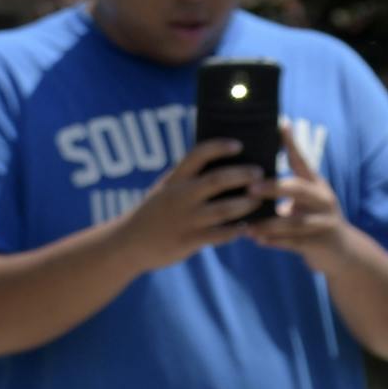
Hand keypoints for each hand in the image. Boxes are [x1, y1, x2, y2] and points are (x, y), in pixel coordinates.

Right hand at [115, 138, 265, 272]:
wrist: (127, 243)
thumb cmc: (154, 213)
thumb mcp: (165, 189)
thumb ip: (187, 178)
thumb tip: (220, 163)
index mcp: (174, 180)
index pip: (197, 155)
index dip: (219, 147)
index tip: (238, 145)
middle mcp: (180, 196)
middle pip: (217, 180)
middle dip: (242, 175)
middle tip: (260, 173)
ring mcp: (185, 219)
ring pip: (224, 209)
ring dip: (246, 204)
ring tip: (259, 200)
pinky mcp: (188, 241)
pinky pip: (219, 235)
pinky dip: (236, 231)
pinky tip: (247, 227)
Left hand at [246, 123, 350, 272]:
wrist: (342, 251)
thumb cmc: (314, 221)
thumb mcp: (306, 201)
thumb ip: (286, 190)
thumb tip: (249, 176)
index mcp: (316, 185)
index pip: (302, 160)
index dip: (291, 143)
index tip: (281, 124)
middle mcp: (323, 199)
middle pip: (298, 189)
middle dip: (273, 187)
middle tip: (249, 188)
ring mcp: (324, 221)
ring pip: (295, 221)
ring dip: (269, 224)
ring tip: (247, 226)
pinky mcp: (321, 242)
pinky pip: (295, 243)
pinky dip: (275, 242)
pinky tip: (257, 240)